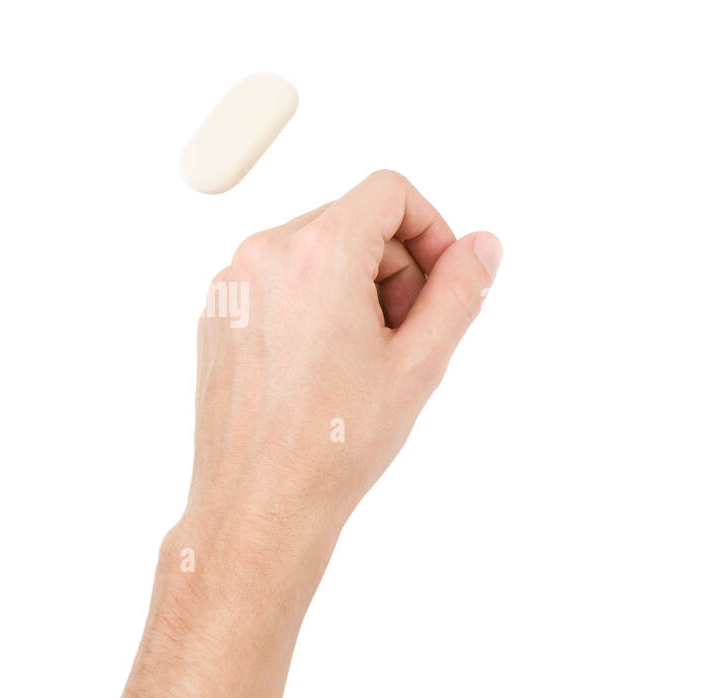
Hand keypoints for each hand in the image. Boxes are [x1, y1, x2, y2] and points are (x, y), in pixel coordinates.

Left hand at [188, 169, 501, 543]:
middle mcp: (266, 255)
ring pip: (318, 252)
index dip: (431, 230)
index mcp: (319, 254)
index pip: (390, 192)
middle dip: (397, 269)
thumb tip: (482, 247)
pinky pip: (281, 282)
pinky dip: (315, 307)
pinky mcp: (218, 314)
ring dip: (358, 289)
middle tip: (408, 338)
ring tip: (366, 361)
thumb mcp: (420, 364)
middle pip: (355, 221)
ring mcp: (234, 284)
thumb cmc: (334, 444)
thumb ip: (459, 292)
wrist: (262, 502)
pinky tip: (326, 370)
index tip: (442, 282)